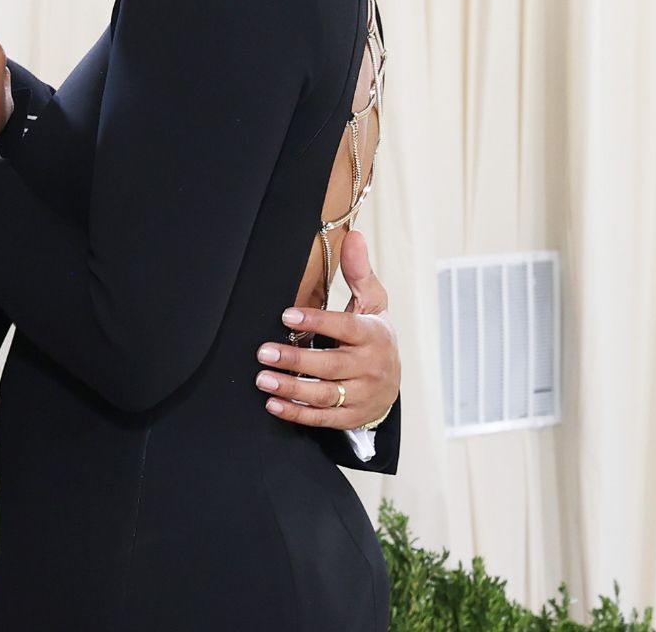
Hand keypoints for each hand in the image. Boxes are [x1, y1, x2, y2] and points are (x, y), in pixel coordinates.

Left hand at [252, 230, 400, 428]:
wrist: (392, 381)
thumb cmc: (374, 334)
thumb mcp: (373, 302)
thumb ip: (359, 272)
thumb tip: (355, 236)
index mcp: (373, 335)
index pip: (345, 328)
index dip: (317, 322)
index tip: (286, 315)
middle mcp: (370, 367)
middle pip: (331, 366)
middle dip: (296, 359)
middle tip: (263, 351)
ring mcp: (362, 395)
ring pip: (325, 395)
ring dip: (291, 389)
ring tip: (262, 379)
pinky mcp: (351, 417)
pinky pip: (322, 418)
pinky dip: (297, 413)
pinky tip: (273, 404)